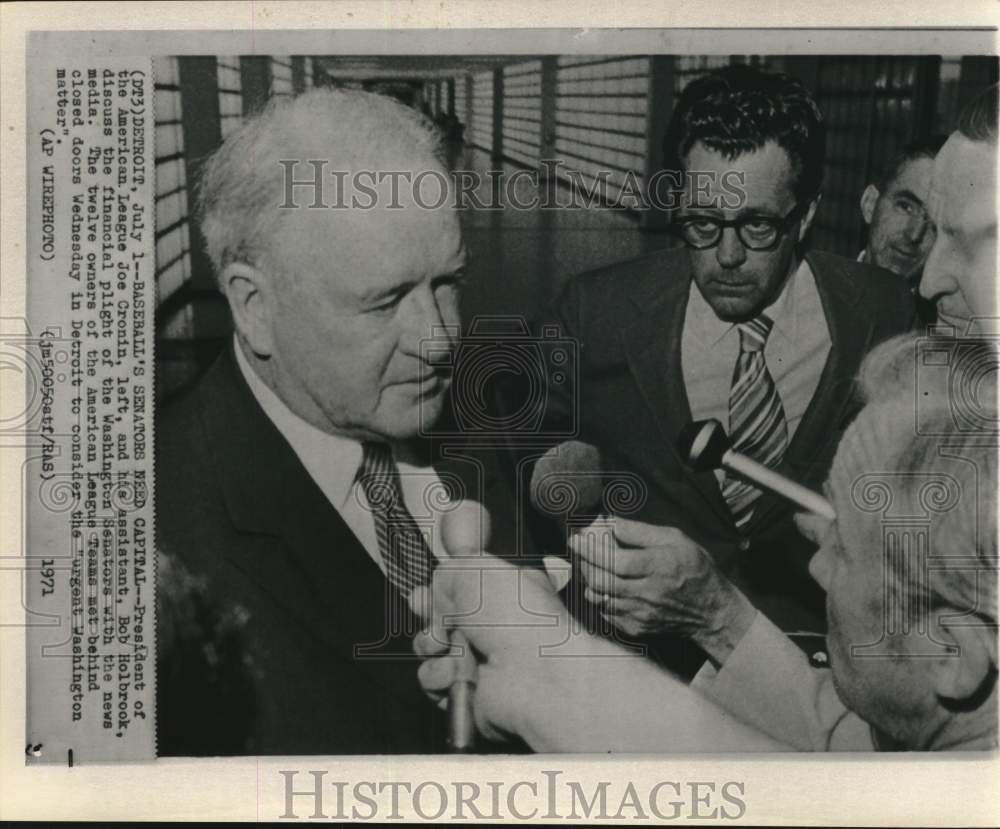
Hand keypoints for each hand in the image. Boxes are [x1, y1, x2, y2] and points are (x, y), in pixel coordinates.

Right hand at [409, 554, 602, 743]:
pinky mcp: (473, 694)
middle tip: (431, 617)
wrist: (535, 673)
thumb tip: (436, 593)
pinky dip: (439, 676)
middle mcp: (498, 627)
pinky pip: (436, 683)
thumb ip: (447, 571)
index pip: (465, 589)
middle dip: (429, 618)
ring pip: (434, 652)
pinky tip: (454, 673)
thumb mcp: (476, 568)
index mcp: (506, 591)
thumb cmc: (518, 616)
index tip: (425, 593)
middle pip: (444, 620)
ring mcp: (485, 662)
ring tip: (443, 646)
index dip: (440, 590)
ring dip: (430, 647)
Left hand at [568, 516, 755, 663]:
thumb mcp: (675, 539)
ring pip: (599, 598)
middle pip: (601, 580)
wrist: (711, 611)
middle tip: (579, 551)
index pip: (615, 560)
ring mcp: (640, 614)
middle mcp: (647, 593)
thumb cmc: (694, 569)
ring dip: (589, 580)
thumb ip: (641, 531)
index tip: (575, 539)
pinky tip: (605, 586)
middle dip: (583, 563)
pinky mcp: (637, 628)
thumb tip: (612, 523)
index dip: (591, 550)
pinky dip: (600, 598)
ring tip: (590, 566)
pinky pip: (606, 613)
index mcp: (658, 567)